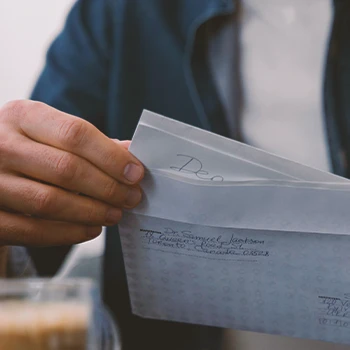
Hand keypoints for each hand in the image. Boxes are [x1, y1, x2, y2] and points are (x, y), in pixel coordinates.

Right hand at [0, 100, 143, 245]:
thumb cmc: (29, 148)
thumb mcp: (50, 132)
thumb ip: (88, 142)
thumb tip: (129, 153)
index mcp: (22, 116)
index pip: (75, 134)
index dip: (111, 157)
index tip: (136, 174)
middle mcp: (0, 144)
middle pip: (66, 169)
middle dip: (108, 187)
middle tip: (131, 198)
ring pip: (49, 202)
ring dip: (92, 212)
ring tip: (114, 214)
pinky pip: (31, 230)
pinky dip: (68, 233)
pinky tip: (91, 229)